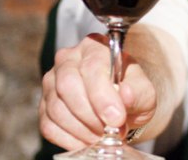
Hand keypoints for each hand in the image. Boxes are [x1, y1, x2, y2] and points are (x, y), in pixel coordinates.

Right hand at [38, 33, 157, 149]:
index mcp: (95, 47)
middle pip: (68, 86)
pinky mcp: (43, 106)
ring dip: (82, 129)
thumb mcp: (144, 91)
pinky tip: (88, 140)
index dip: (103, 96)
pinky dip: (70, 139)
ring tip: (103, 135)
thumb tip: (125, 95)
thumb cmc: (132, 92)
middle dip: (91, 114)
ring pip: (57, 108)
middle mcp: (68, 59)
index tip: (117, 118)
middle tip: (110, 130)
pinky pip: (49, 126)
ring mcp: (52, 82)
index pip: (92, 67)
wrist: (120, 104)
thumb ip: (138, 91)